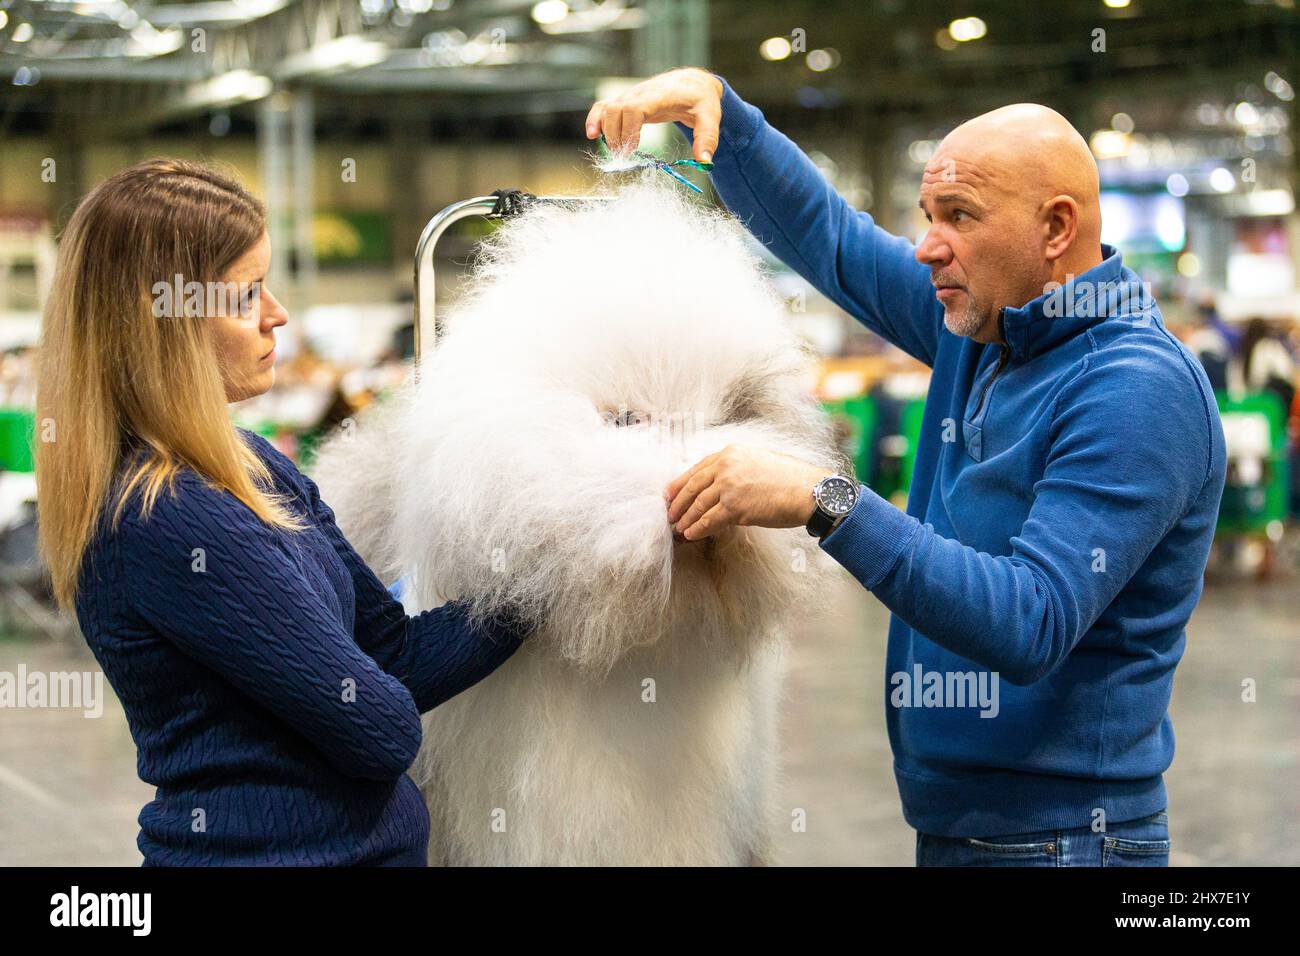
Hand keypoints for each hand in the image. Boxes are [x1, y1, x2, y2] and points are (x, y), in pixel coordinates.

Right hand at [585, 67, 724, 163]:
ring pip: (606, 107)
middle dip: (615, 135)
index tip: (632, 148)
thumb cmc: (701, 99)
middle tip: (624, 156)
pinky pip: (604, 107)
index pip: (635, 107)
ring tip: (613, 150)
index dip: (628, 128)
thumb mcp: (710, 117)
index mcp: (660, 95)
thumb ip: (707, 138)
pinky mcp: (627, 101)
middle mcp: (642, 93)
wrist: (692, 82)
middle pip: (616, 109)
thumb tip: (705, 162)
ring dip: (603, 129)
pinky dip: (595, 119)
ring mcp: (632, 96)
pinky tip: (593, 135)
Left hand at [664, 444, 831, 539]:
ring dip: (685, 519)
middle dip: (678, 503)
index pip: (696, 469)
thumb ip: (736, 469)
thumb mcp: (759, 461)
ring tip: (678, 528)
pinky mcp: (734, 506)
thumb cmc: (790, 479)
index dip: (680, 484)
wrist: (809, 490)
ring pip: (698, 505)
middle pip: (692, 486)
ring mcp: (729, 485)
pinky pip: (708, 520)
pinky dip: (697, 529)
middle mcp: (726, 465)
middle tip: (669, 514)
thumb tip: (720, 485)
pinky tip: (691, 535)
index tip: (671, 494)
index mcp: (730, 453)